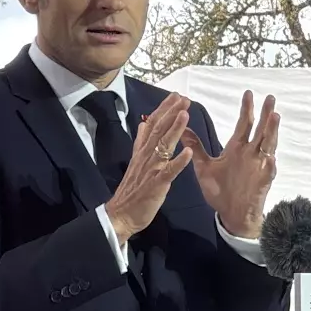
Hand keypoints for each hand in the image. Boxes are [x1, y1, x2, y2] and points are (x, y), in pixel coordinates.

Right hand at [106, 93, 192, 244]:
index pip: (153, 125)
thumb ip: (141, 142)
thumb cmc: (133, 189)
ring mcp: (151, 170)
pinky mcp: (156, 185)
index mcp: (142, 151)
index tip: (176, 96)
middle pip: (159, 130)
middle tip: (184, 98)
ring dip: (174, 130)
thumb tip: (143, 123)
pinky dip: (178, 162)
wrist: (121, 214)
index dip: (164, 110)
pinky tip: (189, 152)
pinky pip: (168, 172)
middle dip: (171, 113)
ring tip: (185, 114)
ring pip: (163, 147)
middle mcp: (146, 156)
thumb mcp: (136, 161)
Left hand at [182, 91, 278, 238]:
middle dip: (264, 113)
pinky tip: (271, 158)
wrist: (229, 214)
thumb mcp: (204, 167)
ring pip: (268, 145)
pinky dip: (270, 165)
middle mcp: (250, 154)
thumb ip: (196, 148)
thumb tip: (183, 129)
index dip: (246, 109)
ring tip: (275, 116)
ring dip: (272, 131)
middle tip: (269, 97)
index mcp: (236, 148)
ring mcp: (258, 166)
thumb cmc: (220, 191)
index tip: (247, 93)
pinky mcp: (262, 181)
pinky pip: (268, 172)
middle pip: (260, 129)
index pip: (243, 124)